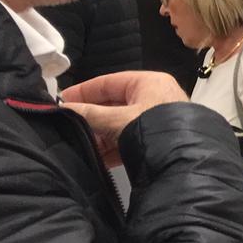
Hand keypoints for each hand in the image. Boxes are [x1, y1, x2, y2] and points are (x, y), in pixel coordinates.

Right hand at [61, 71, 187, 166]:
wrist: (182, 160)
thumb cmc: (151, 129)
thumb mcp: (116, 119)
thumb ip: (89, 114)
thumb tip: (62, 109)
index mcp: (148, 84)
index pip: (108, 82)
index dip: (83, 91)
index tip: (60, 101)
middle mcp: (153, 99)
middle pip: (111, 105)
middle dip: (89, 119)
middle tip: (65, 127)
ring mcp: (154, 122)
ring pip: (117, 126)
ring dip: (98, 137)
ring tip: (76, 145)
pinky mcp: (154, 142)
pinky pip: (126, 141)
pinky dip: (110, 150)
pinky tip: (93, 159)